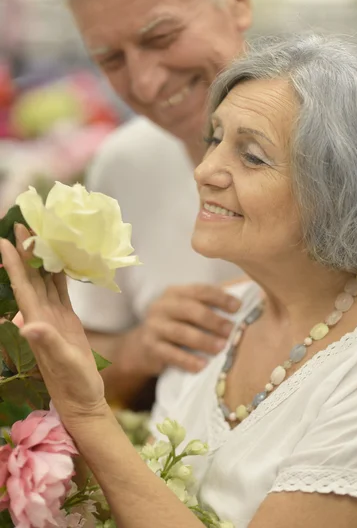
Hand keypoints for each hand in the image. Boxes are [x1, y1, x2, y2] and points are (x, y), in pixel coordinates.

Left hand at [0, 225, 106, 427]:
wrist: (83, 398)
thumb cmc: (73, 384)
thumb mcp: (62, 364)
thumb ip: (47, 343)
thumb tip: (27, 325)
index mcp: (38, 322)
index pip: (22, 287)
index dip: (13, 264)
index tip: (5, 241)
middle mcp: (41, 315)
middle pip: (31, 278)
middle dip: (26, 252)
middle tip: (24, 224)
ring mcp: (53, 317)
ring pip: (45, 281)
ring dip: (41, 259)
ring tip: (42, 235)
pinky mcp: (66, 320)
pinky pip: (60, 291)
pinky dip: (59, 275)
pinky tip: (61, 261)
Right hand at [119, 284, 240, 375]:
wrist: (142, 347)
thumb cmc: (176, 326)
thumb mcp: (187, 311)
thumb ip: (208, 306)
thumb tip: (243, 305)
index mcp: (175, 293)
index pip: (200, 290)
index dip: (220, 297)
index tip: (238, 307)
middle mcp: (162, 306)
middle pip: (190, 309)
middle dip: (213, 320)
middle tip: (231, 331)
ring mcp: (154, 326)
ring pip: (181, 332)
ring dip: (204, 340)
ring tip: (221, 348)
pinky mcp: (150, 347)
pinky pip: (171, 354)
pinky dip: (188, 360)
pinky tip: (202, 365)